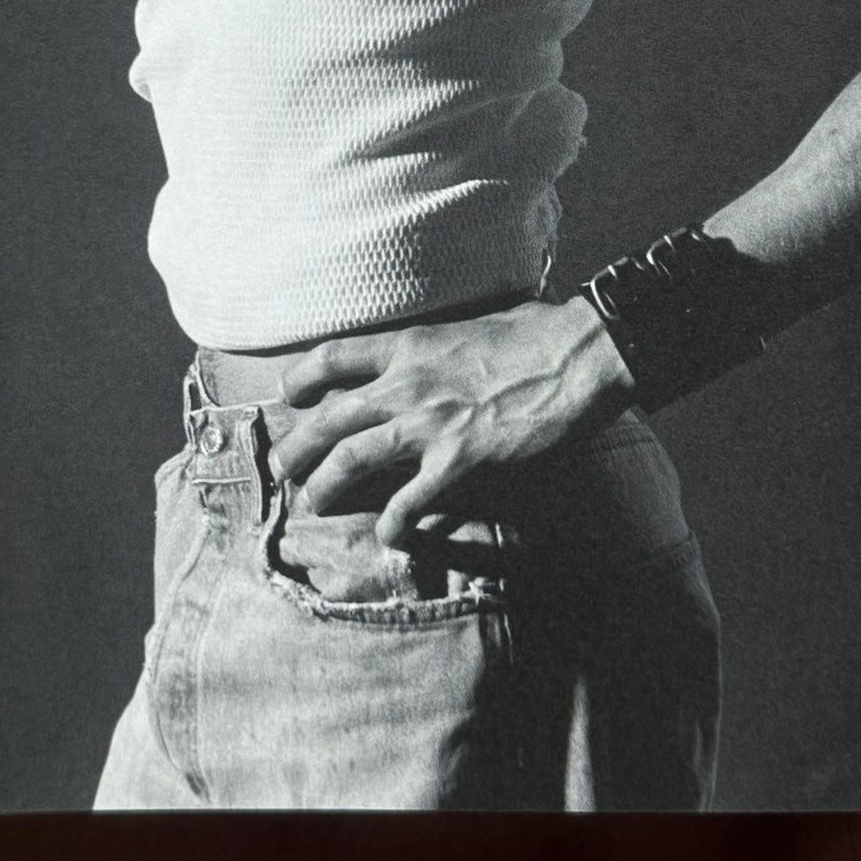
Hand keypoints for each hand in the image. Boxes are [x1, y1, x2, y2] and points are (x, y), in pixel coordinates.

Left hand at [272, 298, 637, 548]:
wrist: (578, 355)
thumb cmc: (536, 333)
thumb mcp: (473, 325)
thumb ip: (443, 344)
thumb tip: (440, 352)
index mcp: (411, 344)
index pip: (334, 356)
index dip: (302, 377)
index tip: (289, 394)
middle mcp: (408, 383)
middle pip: (331, 417)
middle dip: (299, 445)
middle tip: (282, 466)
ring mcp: (431, 423)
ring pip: (354, 457)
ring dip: (327, 484)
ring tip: (314, 503)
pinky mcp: (460, 459)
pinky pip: (411, 498)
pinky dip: (394, 521)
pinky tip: (388, 536)